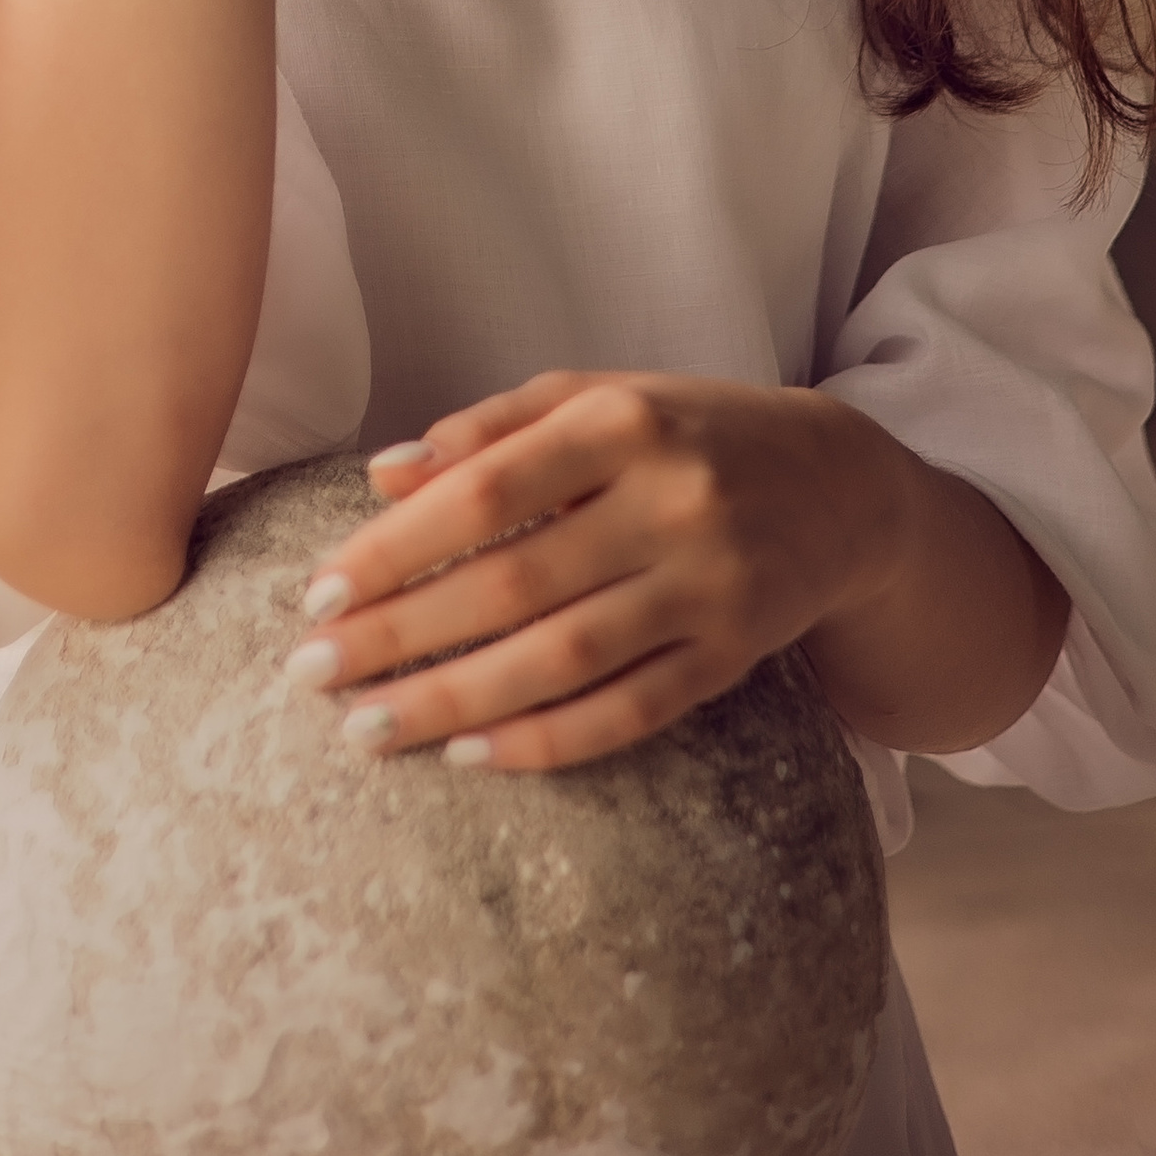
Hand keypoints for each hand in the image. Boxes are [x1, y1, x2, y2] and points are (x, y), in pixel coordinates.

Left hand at [278, 372, 911, 773]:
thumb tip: (381, 475)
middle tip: (314, 674)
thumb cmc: (686, 431)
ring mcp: (708, 585)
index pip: (486, 493)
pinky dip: (550, 741)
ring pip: (565, 660)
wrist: (841, 485)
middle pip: (514, 584)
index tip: (318, 594)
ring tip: (370, 730)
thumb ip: (490, 428)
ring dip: (458, 702)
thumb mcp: (598, 397)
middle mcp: (669, 502)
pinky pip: (631, 712)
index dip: (396, 548)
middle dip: (403, 635)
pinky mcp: (736, 655)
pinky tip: (476, 757)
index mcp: (622, 422)